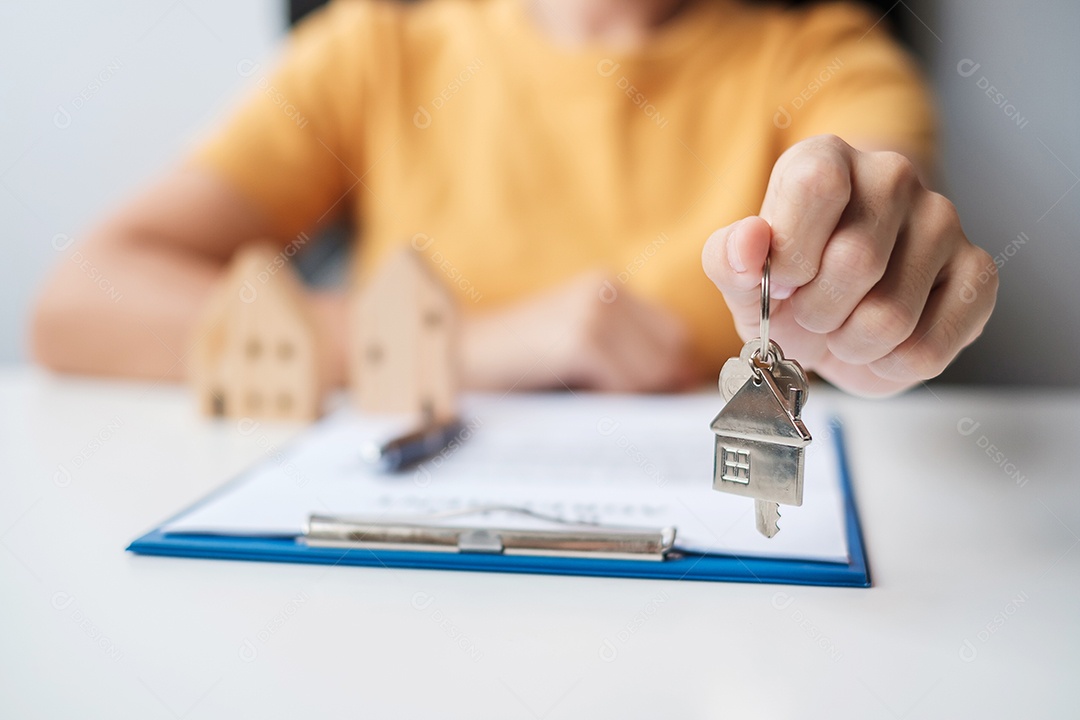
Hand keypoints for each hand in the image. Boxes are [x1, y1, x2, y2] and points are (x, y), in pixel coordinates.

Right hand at [462, 271, 691, 391]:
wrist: (452, 357)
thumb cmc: (512, 363)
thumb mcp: (574, 349)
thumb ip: (625, 358)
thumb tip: (684, 386)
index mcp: (606, 286)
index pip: (675, 334)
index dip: (674, 374)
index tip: (662, 403)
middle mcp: (604, 289)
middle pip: (673, 352)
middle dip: (660, 389)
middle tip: (628, 412)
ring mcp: (592, 311)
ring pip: (653, 372)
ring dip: (633, 399)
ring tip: (595, 404)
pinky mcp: (579, 339)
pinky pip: (625, 384)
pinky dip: (611, 402)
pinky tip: (580, 402)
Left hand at [702, 135, 996, 396]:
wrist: (831, 314)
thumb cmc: (788, 284)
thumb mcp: (742, 275)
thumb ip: (729, 258)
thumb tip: (748, 243)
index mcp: (826, 158)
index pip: (818, 186)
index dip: (793, 253)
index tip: (782, 283)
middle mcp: (893, 176)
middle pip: (857, 261)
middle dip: (816, 312)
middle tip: (809, 314)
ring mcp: (944, 221)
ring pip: (891, 315)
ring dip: (850, 344)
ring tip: (842, 327)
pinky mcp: (978, 273)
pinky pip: (927, 348)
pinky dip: (887, 366)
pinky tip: (877, 346)